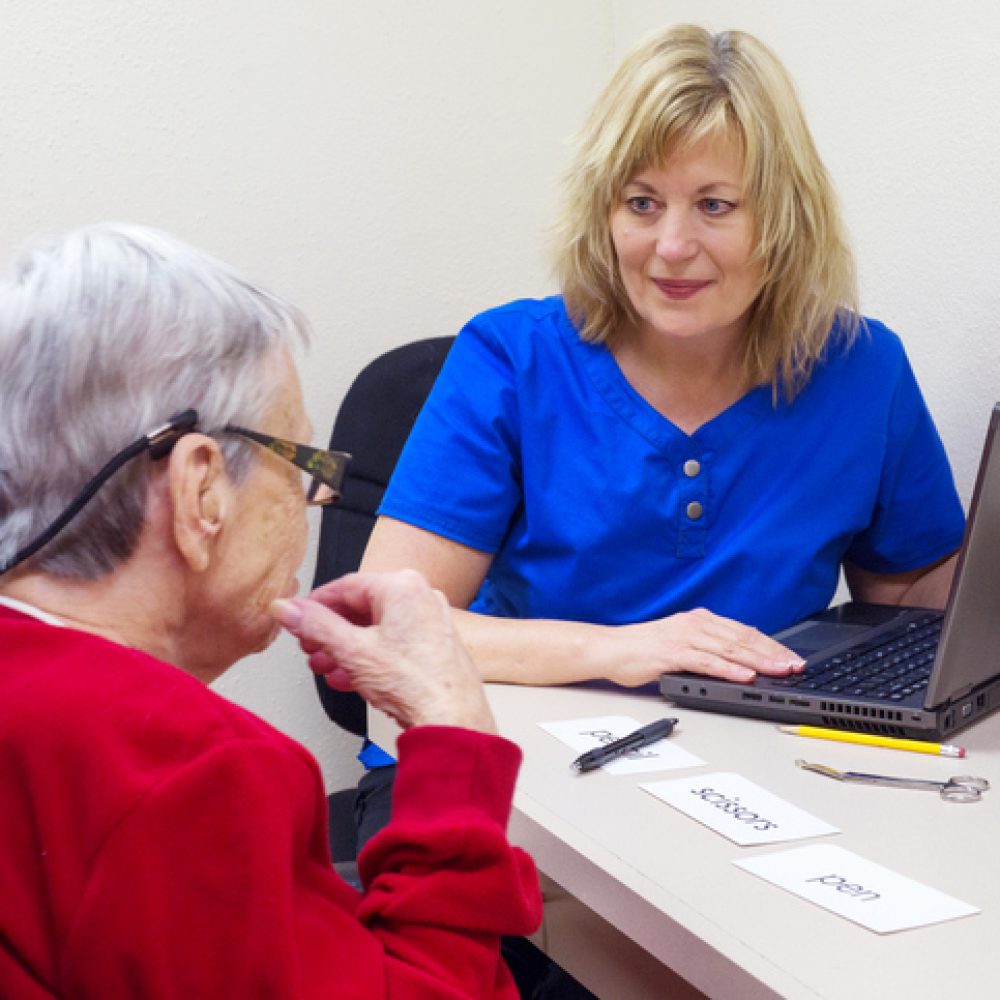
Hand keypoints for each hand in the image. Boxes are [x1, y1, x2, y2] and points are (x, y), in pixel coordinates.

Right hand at [271, 569, 495, 733]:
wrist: (453, 720)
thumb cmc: (417, 683)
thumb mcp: (351, 650)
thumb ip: (314, 626)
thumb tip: (287, 609)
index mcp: (402, 586)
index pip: (345, 586)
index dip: (314, 605)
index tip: (295, 617)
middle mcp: (421, 597)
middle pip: (361, 608)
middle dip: (330, 632)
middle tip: (310, 647)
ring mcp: (431, 622)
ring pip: (376, 629)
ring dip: (345, 648)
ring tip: (326, 666)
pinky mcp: (434, 647)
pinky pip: (393, 644)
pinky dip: (368, 658)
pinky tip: (350, 677)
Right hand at [609, 608, 804, 686]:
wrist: (610, 648)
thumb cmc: (643, 649)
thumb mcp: (682, 642)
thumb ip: (708, 647)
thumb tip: (741, 658)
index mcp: (699, 620)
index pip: (744, 632)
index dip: (772, 645)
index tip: (792, 657)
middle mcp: (695, 624)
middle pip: (743, 638)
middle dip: (773, 653)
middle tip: (796, 665)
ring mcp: (684, 637)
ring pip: (730, 649)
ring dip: (759, 661)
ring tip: (780, 670)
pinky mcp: (672, 653)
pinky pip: (707, 661)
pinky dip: (729, 669)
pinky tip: (746, 676)